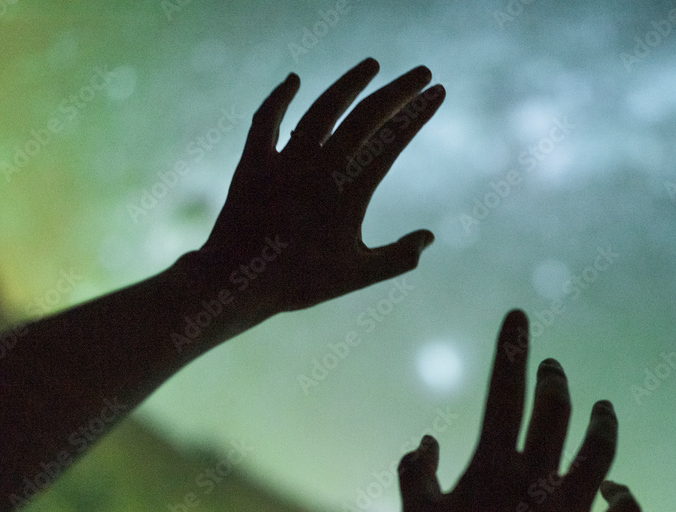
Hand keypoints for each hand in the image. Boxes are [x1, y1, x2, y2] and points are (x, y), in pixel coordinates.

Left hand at [195, 58, 444, 322]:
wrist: (237, 282)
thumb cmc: (300, 283)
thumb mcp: (357, 275)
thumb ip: (399, 258)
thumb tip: (429, 237)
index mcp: (350, 191)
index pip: (393, 140)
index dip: (418, 113)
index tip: (438, 93)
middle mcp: (320, 167)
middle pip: (365, 115)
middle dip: (398, 90)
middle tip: (423, 72)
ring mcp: (285, 161)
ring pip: (322, 109)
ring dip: (349, 83)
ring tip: (372, 64)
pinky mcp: (254, 163)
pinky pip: (266, 121)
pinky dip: (279, 98)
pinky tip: (293, 80)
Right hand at [399, 310, 641, 511]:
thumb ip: (416, 472)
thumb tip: (425, 439)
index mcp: (492, 467)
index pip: (504, 390)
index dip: (512, 347)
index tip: (519, 316)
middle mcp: (537, 481)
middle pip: (556, 409)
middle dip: (554, 378)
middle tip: (552, 366)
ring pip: (601, 452)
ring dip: (603, 422)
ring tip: (603, 406)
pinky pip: (625, 511)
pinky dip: (623, 493)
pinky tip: (613, 487)